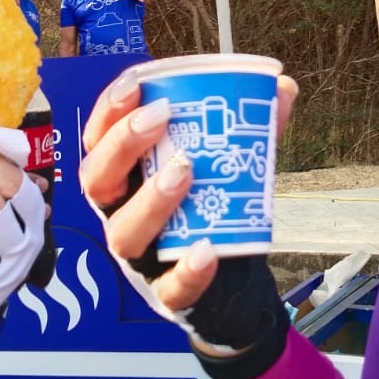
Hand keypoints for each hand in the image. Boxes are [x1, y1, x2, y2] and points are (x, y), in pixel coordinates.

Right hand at [79, 71, 297, 367]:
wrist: (235, 281)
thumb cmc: (212, 207)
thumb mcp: (226, 162)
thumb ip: (249, 126)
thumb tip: (282, 86)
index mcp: (126, 176)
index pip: (98, 139)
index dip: (108, 111)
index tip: (135, 84)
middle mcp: (121, 213)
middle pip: (97, 180)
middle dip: (122, 145)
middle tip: (160, 117)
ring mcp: (141, 257)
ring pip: (123, 234)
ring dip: (150, 200)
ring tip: (184, 171)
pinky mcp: (168, 295)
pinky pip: (169, 288)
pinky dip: (186, 270)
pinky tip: (207, 250)